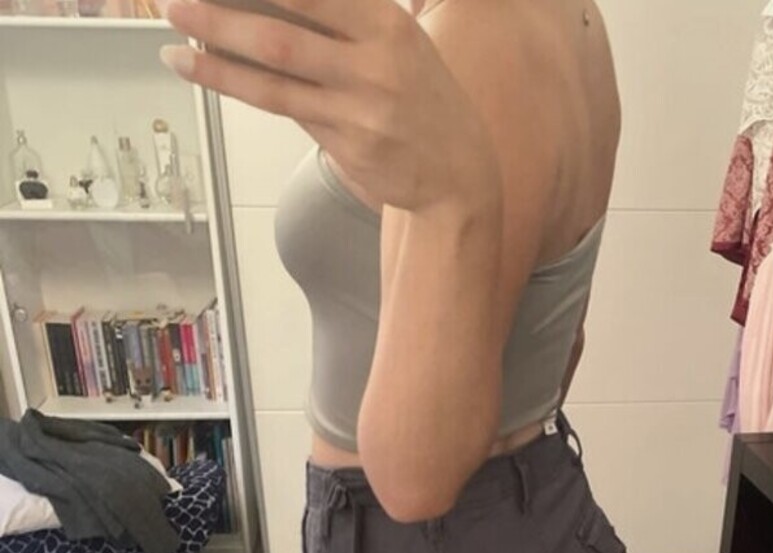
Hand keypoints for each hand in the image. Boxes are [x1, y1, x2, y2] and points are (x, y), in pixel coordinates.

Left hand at [159, 0, 499, 216]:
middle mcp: (377, 56)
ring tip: (172, 27)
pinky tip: (199, 66)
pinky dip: (234, 82)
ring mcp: (363, 102)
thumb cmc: (419, 102)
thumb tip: (257, 8)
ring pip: (276, 65)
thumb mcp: (395, 43)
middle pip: (286, 21)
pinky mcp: (349, 141)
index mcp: (387, 19)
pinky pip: (281, 105)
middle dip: (225, 5)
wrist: (460, 175)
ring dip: (216, 44)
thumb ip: (338, 23)